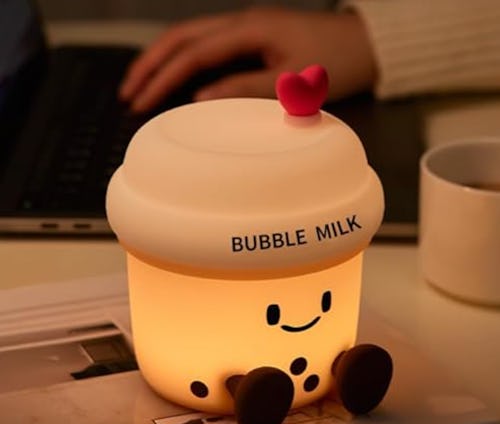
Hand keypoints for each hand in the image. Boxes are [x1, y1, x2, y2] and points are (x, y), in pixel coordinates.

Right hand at [119, 6, 377, 111]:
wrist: (367, 45)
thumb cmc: (336, 62)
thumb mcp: (293, 82)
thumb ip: (245, 89)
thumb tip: (198, 100)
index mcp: (250, 30)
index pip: (193, 54)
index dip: (162, 78)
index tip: (139, 103)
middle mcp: (242, 22)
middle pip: (181, 36)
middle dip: (150, 64)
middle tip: (126, 92)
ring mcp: (247, 28)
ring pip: (190, 37)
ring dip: (162, 59)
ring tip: (140, 83)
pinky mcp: (253, 38)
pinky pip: (207, 45)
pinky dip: (184, 60)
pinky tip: (175, 76)